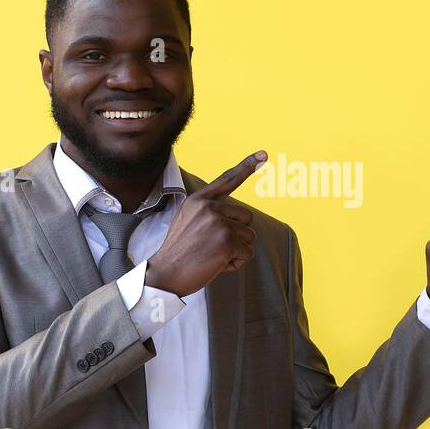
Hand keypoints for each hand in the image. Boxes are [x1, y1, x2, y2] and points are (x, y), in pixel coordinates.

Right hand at [144, 150, 264, 296]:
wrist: (165, 274)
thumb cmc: (178, 253)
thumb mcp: (188, 221)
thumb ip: (208, 213)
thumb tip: (234, 218)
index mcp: (199, 200)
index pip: (227, 180)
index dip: (247, 166)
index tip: (264, 154)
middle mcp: (209, 207)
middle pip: (246, 218)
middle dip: (237, 235)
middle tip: (213, 247)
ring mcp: (218, 223)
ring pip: (249, 237)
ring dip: (236, 251)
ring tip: (211, 256)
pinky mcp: (227, 241)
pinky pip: (248, 253)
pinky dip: (237, 263)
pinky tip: (216, 265)